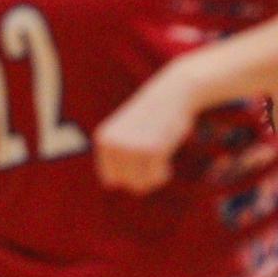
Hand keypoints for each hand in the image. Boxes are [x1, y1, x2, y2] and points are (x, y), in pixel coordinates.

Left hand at [94, 65, 197, 193]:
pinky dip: (163, 175)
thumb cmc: (150, 115)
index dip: (127, 177)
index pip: (110, 180)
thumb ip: (117, 156)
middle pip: (126, 183)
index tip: (139, 164)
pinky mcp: (152, 149)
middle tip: (151, 161)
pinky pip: (156, 178)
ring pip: (140, 185)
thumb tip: (112, 183)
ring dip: (152, 178)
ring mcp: (132, 147)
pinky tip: (166, 162)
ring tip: (158, 161)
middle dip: (141, 178)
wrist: (173, 92)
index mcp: (104, 139)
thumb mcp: (124, 133)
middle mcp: (114, 144)